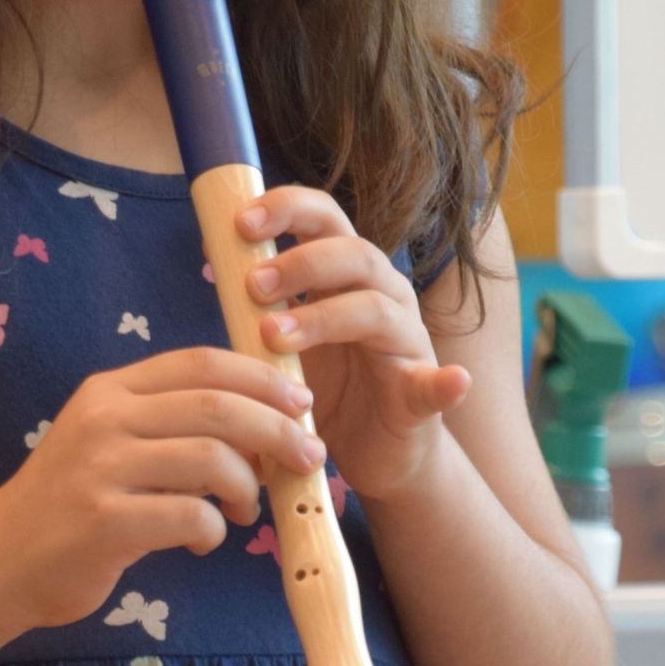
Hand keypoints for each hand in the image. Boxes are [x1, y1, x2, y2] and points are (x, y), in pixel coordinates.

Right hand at [0, 347, 326, 628]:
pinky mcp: (105, 522)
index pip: (202, 363)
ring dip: (248, 486)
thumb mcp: (109, 442)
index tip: (301, 402)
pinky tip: (204, 540)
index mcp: (111, 391)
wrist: (0, 561)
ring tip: (247, 509)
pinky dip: (214, 529)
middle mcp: (105, 419)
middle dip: (278, 431)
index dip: (262, 379)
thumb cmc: (70, 504)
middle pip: (217, 407)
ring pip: (211, 459)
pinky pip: (191, 516)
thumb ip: (169, 425)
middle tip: (308, 457)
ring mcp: (101, 469)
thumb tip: (263, 422)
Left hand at [237, 188, 470, 500]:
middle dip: (300, 261)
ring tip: (274, 336)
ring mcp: (409, 344)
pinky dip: (447, 383)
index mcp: (346, 279)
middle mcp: (384, 298)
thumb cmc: (327, 393)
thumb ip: (260, 307)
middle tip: (252, 286)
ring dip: (324, 316)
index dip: (286, 209)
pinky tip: (451, 381)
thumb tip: (213, 262)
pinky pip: (439, 385)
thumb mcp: (283, 345)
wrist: (375, 456)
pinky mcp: (422, 396)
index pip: (325, 220)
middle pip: (355, 253)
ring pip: (378, 309)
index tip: (239, 223)